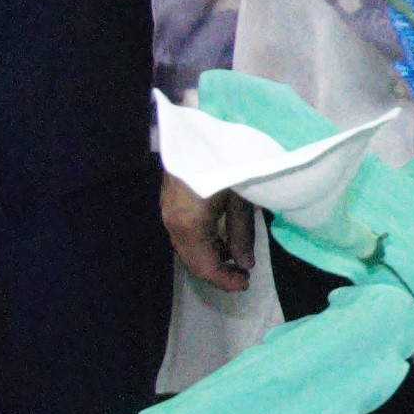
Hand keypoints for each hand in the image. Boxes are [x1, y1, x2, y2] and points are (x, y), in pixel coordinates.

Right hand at [162, 169, 253, 290]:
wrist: (196, 130)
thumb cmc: (226, 161)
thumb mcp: (241, 198)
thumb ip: (242, 234)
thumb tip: (245, 263)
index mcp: (190, 225)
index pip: (206, 267)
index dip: (226, 281)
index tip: (246, 284)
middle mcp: (172, 224)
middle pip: (192, 262)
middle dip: (217, 273)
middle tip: (242, 276)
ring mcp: (166, 213)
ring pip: (186, 250)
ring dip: (209, 259)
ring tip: (234, 258)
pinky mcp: (168, 203)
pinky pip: (183, 235)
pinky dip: (200, 244)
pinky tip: (219, 239)